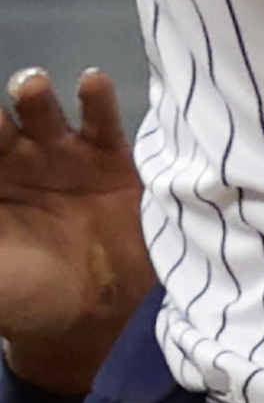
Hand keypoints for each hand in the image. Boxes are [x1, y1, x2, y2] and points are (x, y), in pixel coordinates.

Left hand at [0, 68, 154, 396]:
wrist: (93, 320)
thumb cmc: (24, 298)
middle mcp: (19, 163)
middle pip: (0, 124)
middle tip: (0, 105)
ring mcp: (65, 158)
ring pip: (43, 115)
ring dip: (34, 96)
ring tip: (32, 86)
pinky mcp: (112, 160)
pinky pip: (103, 124)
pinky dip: (98, 100)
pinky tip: (91, 82)